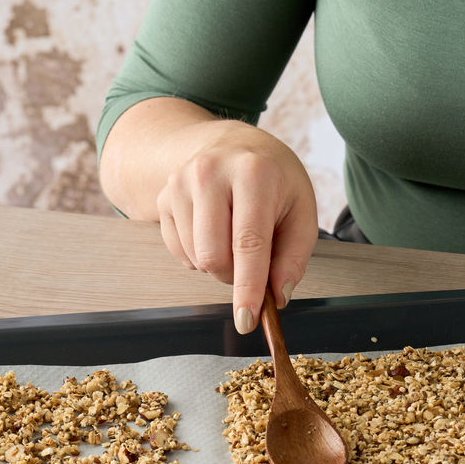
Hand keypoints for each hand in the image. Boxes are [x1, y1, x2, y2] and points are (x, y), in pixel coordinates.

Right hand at [156, 119, 318, 332]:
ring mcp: (180, 184)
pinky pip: (179, 252)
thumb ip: (294, 256)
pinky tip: (214, 232)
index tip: (247, 319)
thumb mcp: (301, 209)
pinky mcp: (163, 197)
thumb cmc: (273, 179)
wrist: (230, 143)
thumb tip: (279, 296)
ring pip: (196, 259)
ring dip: (219, 265)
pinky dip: (200, 256)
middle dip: (236, 276)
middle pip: (214, 257)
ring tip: (234, 238)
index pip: (248, 243)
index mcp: (254, 173)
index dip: (249, 287)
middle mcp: (210, 173)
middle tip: (253, 262)